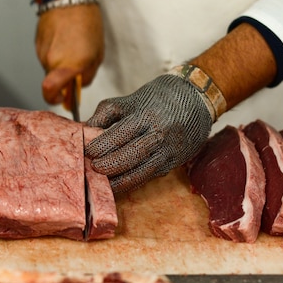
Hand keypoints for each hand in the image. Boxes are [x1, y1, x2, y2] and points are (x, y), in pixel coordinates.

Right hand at [36, 4, 103, 103]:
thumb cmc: (87, 22)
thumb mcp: (96, 54)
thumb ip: (86, 75)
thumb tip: (77, 87)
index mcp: (69, 65)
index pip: (51, 92)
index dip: (55, 99)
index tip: (63, 99)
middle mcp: (52, 61)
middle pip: (54, 81)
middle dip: (65, 78)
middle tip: (78, 65)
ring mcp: (42, 52)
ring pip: (51, 67)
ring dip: (61, 63)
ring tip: (73, 45)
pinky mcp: (37, 43)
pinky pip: (47, 55)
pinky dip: (55, 52)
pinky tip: (65, 39)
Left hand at [85, 74, 212, 192]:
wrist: (198, 97)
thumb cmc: (160, 97)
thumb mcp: (131, 98)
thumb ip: (106, 114)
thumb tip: (83, 130)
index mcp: (147, 114)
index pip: (121, 133)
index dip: (102, 145)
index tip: (85, 152)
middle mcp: (160, 134)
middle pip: (132, 154)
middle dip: (109, 165)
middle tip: (91, 169)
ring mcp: (169, 150)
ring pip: (142, 171)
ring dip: (120, 181)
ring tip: (101, 185)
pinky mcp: (174, 162)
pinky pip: (151, 175)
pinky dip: (133, 182)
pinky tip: (118, 186)